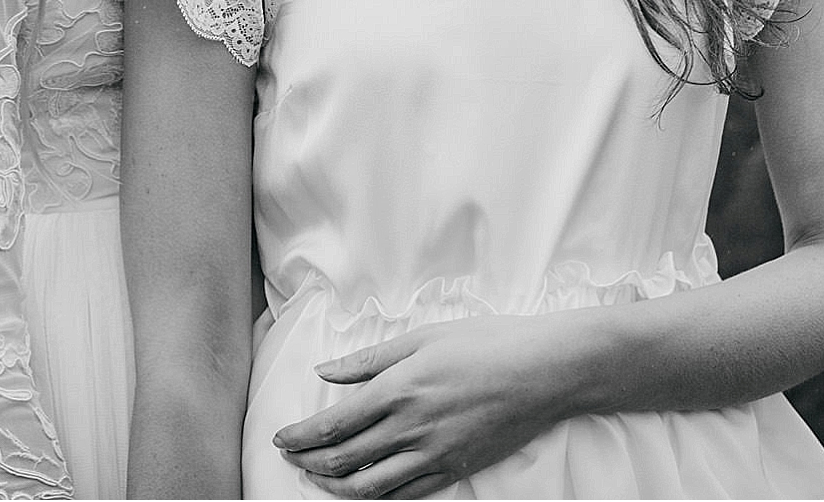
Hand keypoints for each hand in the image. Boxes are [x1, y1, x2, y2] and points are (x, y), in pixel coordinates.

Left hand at [271, 317, 565, 498]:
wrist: (543, 371)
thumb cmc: (485, 344)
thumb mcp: (422, 338)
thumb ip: (368, 360)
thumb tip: (325, 372)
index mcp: (397, 391)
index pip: (332, 427)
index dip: (300, 437)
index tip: (281, 438)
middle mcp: (410, 429)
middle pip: (343, 461)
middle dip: (308, 463)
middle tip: (289, 458)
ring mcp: (433, 455)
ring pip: (369, 488)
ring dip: (335, 487)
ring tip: (318, 479)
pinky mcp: (455, 469)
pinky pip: (406, 495)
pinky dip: (377, 497)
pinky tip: (365, 490)